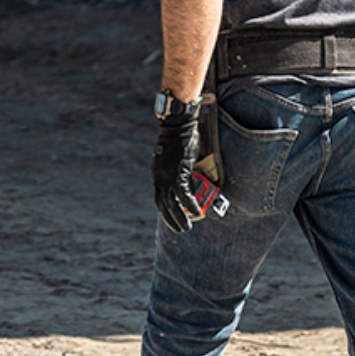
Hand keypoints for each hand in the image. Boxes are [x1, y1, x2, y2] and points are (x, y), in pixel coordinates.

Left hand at [153, 102, 203, 232]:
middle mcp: (159, 177)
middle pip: (163, 204)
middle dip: (171, 219)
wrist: (178, 125)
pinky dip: (190, 204)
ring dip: (180, 217)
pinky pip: (184, 194)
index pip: (158, 198)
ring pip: (172, 203)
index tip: (172, 220)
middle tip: (181, 229)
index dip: (165, 211)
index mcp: (157, 174)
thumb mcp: (176, 160)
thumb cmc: (180, 140)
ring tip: (187, 228)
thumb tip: (191, 179)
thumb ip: (179, 171)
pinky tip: (196, 212)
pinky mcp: (177, 173)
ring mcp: (167, 175)